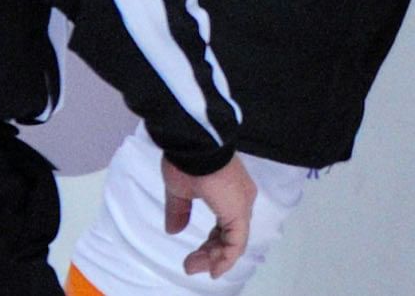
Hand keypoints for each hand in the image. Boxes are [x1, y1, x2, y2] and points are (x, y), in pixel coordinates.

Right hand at [167, 155, 255, 279]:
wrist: (194, 145)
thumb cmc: (187, 161)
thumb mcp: (179, 189)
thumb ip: (179, 211)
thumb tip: (173, 229)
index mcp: (229, 193)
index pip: (225, 226)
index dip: (210, 245)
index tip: (193, 258)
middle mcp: (240, 199)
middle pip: (230, 236)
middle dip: (210, 255)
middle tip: (190, 265)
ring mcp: (241, 205)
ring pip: (233, 242)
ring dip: (213, 259)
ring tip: (192, 266)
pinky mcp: (238, 212)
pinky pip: (236, 243)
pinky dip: (225, 259)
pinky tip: (213, 269)